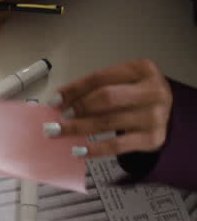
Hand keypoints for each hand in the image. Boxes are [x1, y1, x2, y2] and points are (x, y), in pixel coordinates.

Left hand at [50, 60, 172, 157]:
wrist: (166, 114)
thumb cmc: (136, 95)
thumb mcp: (120, 82)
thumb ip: (93, 88)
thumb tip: (59, 101)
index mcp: (142, 70)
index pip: (99, 78)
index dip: (74, 89)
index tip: (54, 100)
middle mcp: (153, 91)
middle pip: (106, 99)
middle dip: (77, 108)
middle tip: (58, 117)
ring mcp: (155, 116)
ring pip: (108, 122)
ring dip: (79, 128)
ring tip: (59, 131)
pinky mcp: (153, 138)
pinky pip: (117, 145)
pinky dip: (95, 149)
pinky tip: (78, 150)